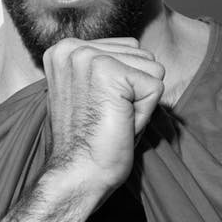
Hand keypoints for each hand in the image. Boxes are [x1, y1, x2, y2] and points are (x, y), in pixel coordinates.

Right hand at [42, 37, 164, 201]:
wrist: (78, 174)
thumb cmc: (87, 141)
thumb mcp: (89, 91)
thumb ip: (105, 66)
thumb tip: (135, 50)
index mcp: (65, 49)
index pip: (127, 49)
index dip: (124, 85)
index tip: (98, 108)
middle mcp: (72, 47)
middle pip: (141, 55)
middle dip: (135, 90)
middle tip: (107, 117)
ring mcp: (90, 57)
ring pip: (152, 69)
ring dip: (140, 101)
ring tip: (112, 120)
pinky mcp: (111, 73)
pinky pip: (156, 87)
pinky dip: (145, 113)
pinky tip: (119, 125)